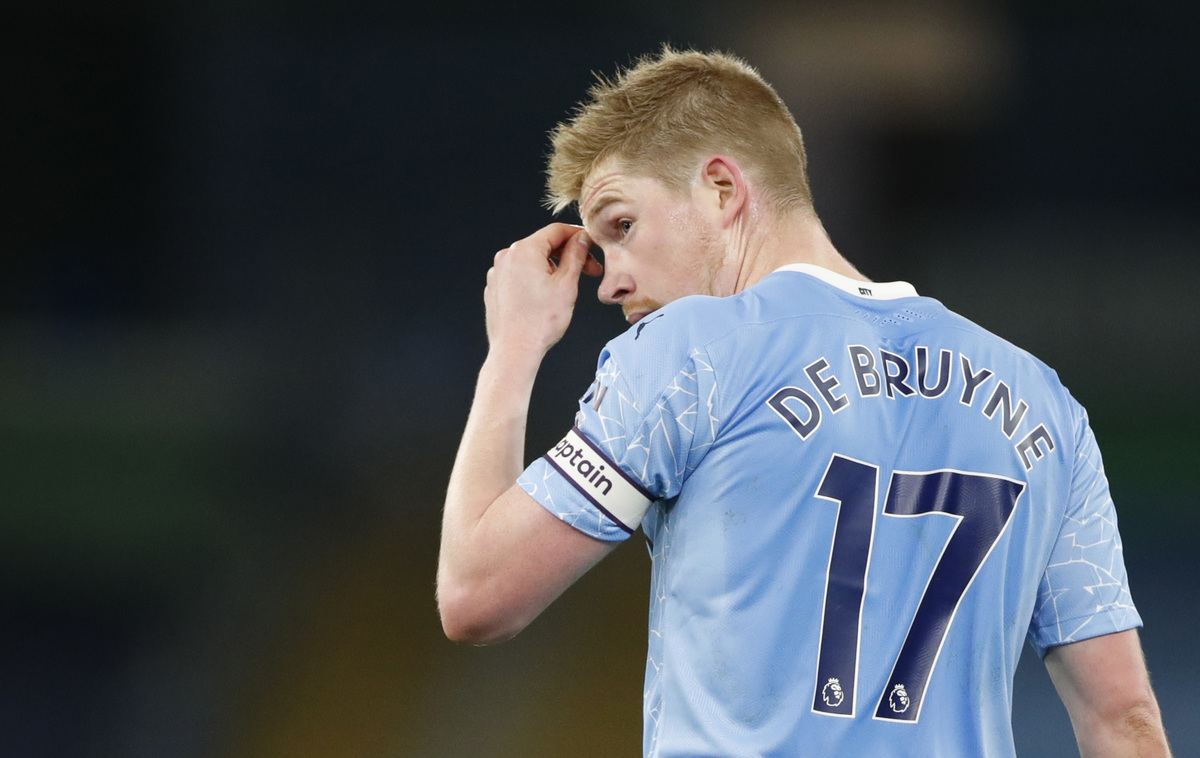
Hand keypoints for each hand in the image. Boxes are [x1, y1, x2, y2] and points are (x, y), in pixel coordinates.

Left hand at [484, 223, 601, 357]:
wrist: (515, 350)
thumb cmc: (540, 322)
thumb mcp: (566, 284)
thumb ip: (576, 256)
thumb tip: (581, 240)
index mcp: (524, 251)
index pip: (556, 231)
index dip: (578, 236)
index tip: (591, 245)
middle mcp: (506, 257)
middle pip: (543, 246)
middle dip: (568, 256)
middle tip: (589, 271)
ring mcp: (497, 273)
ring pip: (531, 261)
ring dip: (552, 268)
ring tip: (566, 288)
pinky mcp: (495, 288)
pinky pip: (519, 275)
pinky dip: (535, 279)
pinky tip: (545, 297)